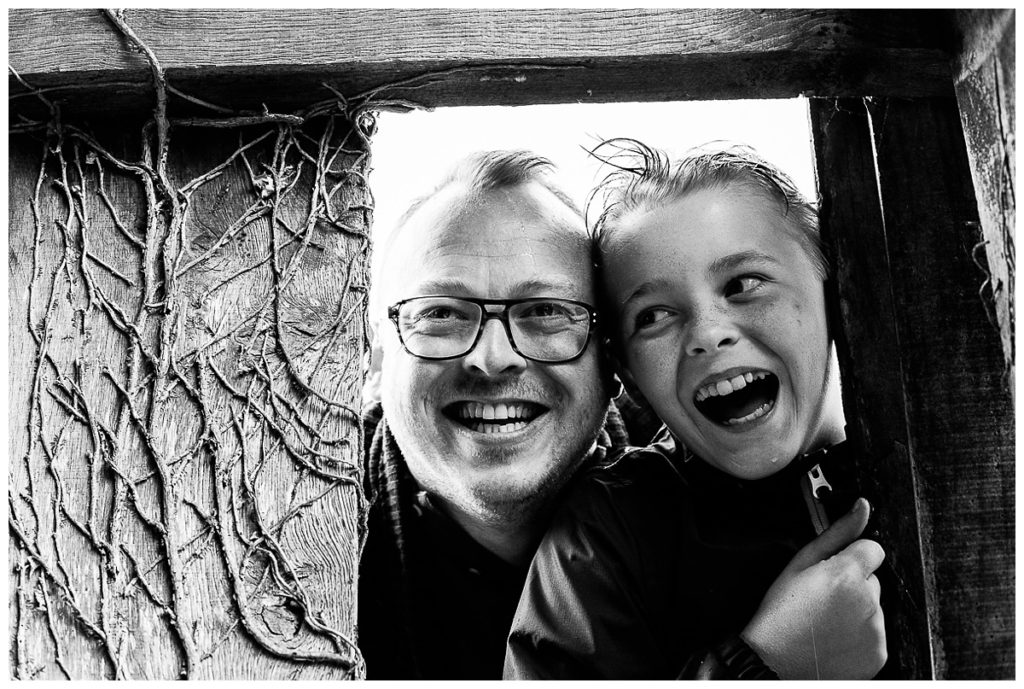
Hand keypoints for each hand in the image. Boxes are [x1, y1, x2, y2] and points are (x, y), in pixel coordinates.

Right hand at [741, 498, 886, 678]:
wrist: (774, 663)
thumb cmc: (780, 615)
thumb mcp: (799, 565)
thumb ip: (836, 533)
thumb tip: (861, 508)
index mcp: (847, 575)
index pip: (872, 549)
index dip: (852, 556)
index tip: (834, 569)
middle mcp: (867, 601)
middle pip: (872, 580)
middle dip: (852, 584)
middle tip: (822, 599)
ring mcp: (875, 630)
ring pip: (873, 606)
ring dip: (856, 610)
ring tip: (825, 621)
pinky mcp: (878, 653)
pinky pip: (876, 633)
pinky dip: (860, 634)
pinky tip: (834, 638)